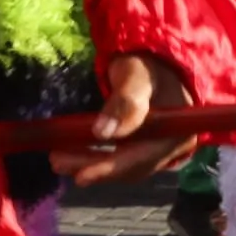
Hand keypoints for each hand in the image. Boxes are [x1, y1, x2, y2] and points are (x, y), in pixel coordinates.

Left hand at [66, 52, 195, 187]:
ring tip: (59, 159)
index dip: (111, 169)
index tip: (81, 176)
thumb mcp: (136, 75)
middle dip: (93, 167)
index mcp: (177, 131)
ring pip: (124, 164)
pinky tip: (74, 153)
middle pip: (130, 166)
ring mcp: (160, 147)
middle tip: (57, 161)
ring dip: (91, 164)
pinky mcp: (147, 146)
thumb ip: (125, 102)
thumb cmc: (146, 63)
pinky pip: (122, 157)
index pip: (143, 158)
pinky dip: (98, 158)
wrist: (156, 59)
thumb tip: (103, 134)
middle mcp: (173, 146)